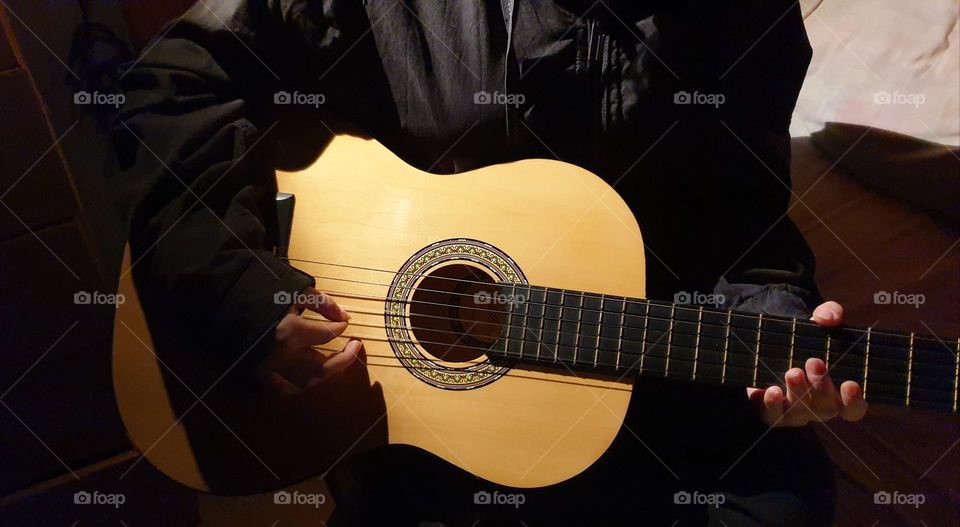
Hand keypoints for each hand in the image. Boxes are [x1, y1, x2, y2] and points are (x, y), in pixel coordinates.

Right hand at [257, 286, 362, 395]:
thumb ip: (321, 303)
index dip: (341, 329)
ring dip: (323, 375)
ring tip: (336, 362)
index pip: (327, 335)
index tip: (345, 324)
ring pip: (304, 384)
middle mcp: (280, 356)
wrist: (217, 296)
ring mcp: (265, 369)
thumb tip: (345, 317)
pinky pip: (281, 389)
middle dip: (342, 359)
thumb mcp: (292, 288)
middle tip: (354, 348)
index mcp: (290, 331)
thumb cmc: (256, 287)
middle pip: (321, 367)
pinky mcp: (254, 374)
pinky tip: (308, 377)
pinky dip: (297, 385)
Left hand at [749, 301, 868, 426]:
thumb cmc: (804, 341)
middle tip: (815, 362)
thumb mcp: (817, 325)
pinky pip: (772, 415)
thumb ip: (829, 315)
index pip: (853, 409)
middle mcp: (818, 408)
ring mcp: (794, 413)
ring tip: (793, 372)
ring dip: (797, 393)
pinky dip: (772, 405)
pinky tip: (771, 390)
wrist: (770, 347)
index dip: (855, 401)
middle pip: (826, 407)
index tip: (851, 384)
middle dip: (822, 385)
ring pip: (799, 412)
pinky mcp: (771, 412)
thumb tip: (830, 318)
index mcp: (837, 394)